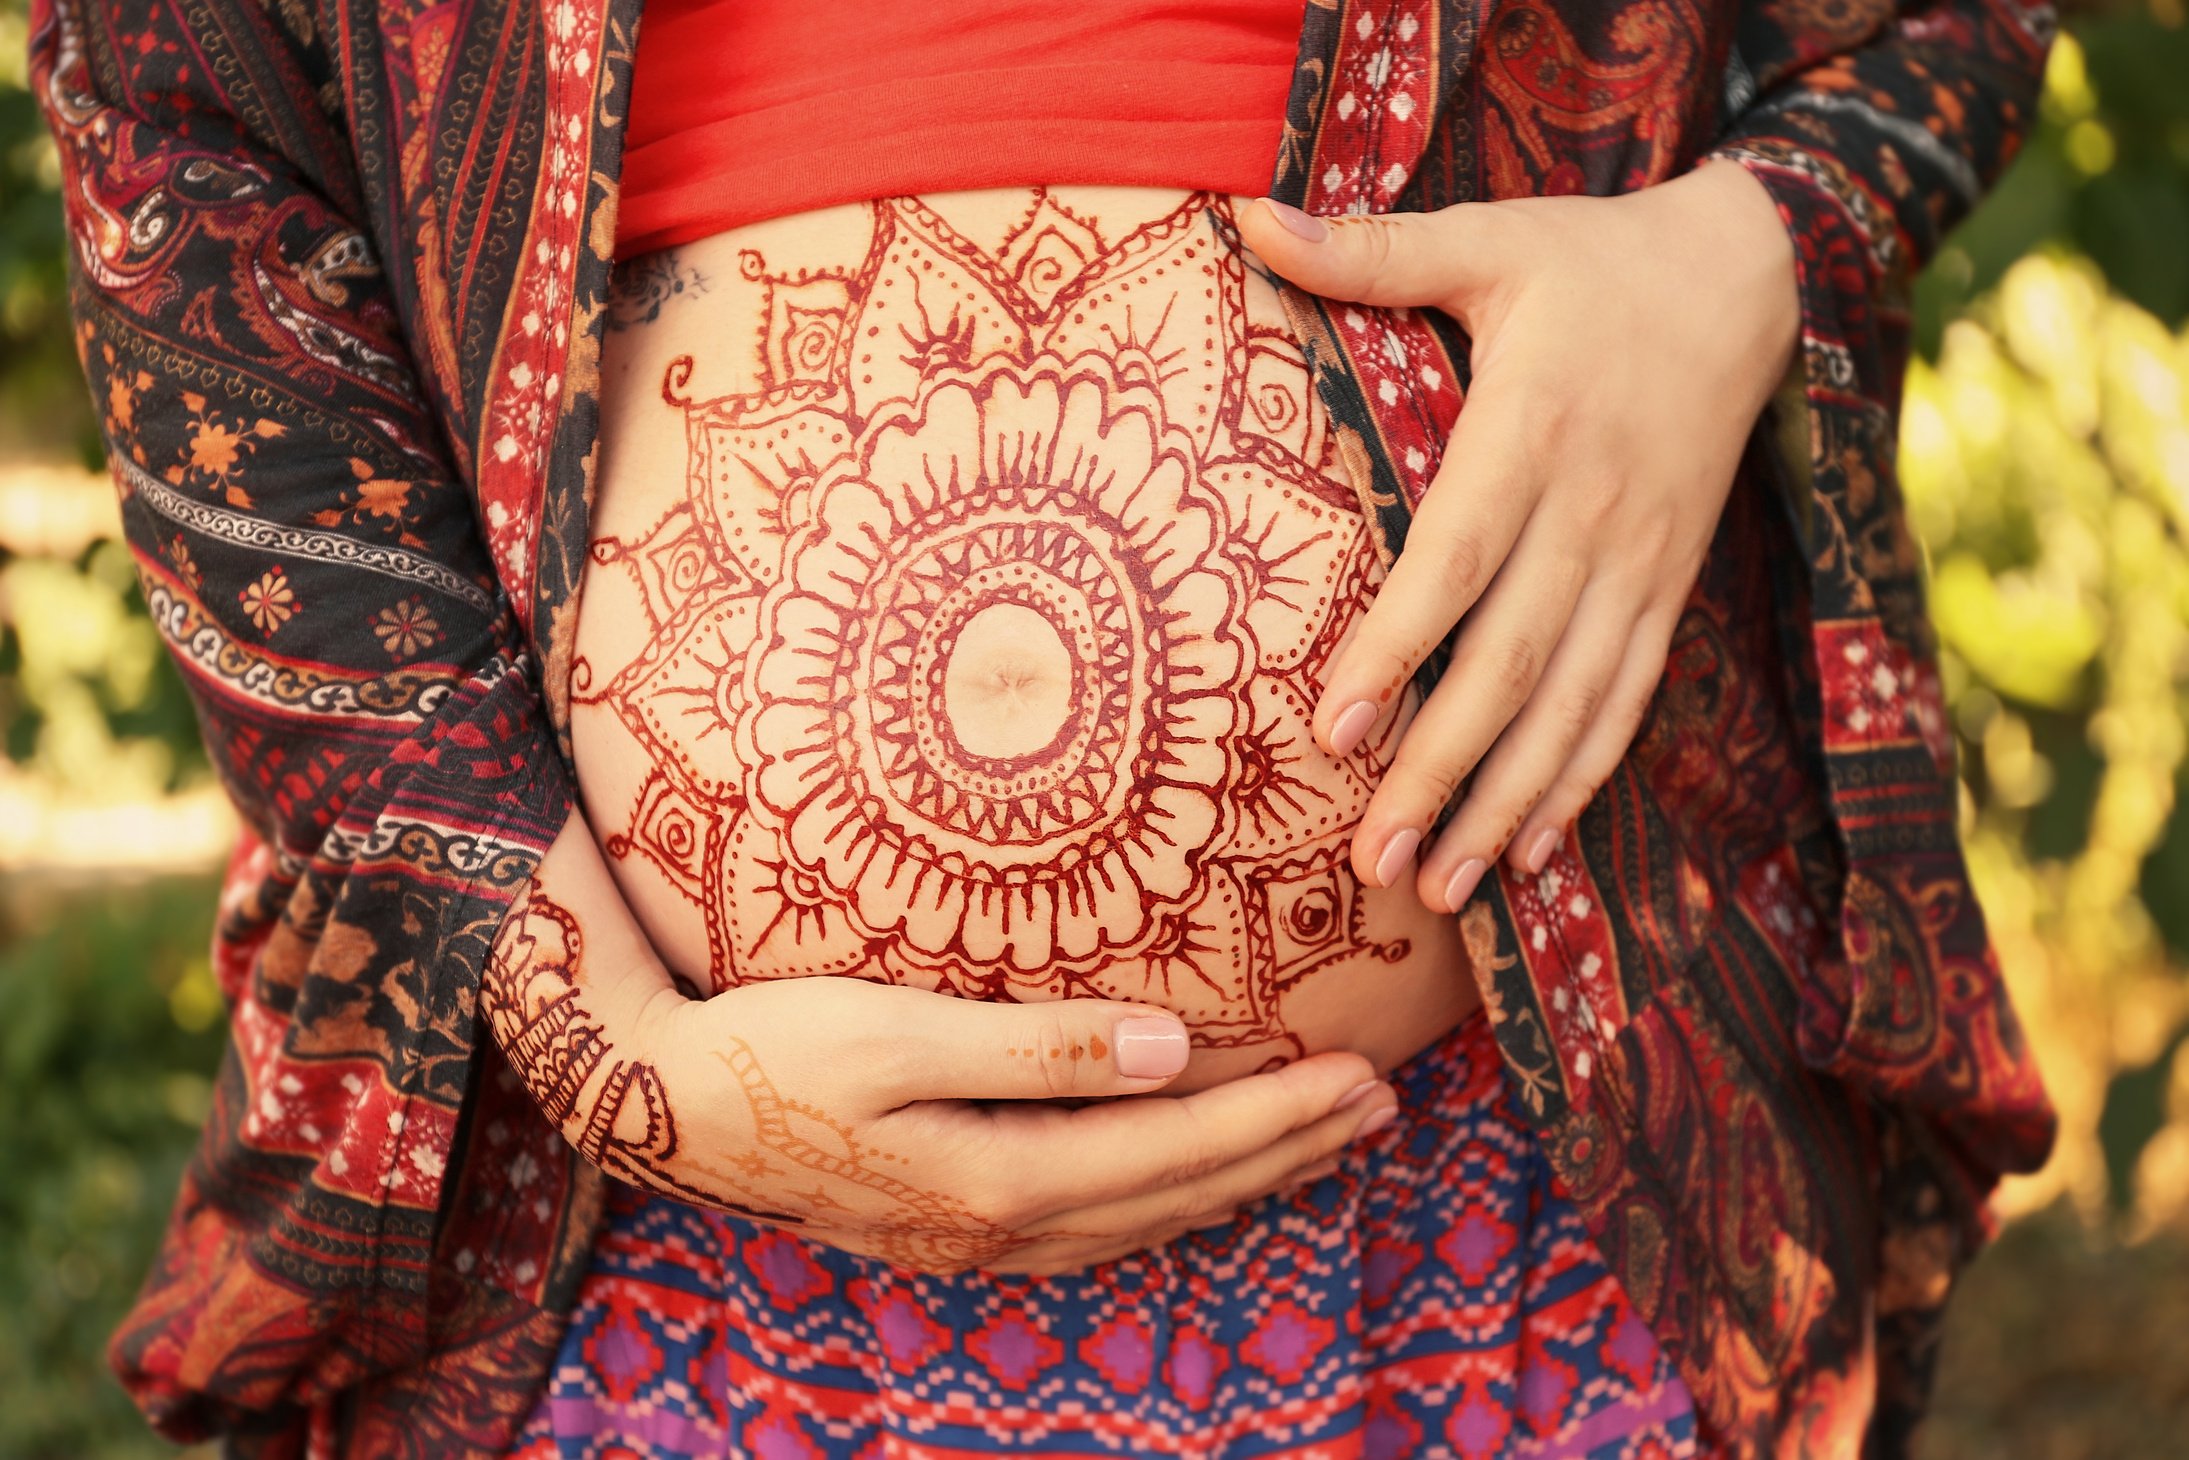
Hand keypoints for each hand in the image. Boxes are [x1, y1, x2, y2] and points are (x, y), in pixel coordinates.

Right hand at [639, 977, 1390, 1275]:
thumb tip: (1169, 1050)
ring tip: (1317, 1141)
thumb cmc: (769, 1048)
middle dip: (1287, 1150)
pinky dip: (1167, 1202)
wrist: (657, 1105)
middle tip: (1380, 1105)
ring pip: (1145, 1218)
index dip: (1276, 1114)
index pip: (1177, 1151)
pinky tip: (1192, 1183)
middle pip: (1181, 1194)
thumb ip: (1036, 1046)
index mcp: (1000, 1179)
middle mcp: (1002, 1227)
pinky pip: (1096, 1226)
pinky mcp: (951, 1230)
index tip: (1361, 1074)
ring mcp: (975, 1241)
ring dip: (1240, 1180)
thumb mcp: (896, 1032)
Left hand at [1236, 162, 1799, 910]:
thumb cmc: (1592, 261)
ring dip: (1503, 803)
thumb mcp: (1488, 236)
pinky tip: (1529, 851)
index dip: (1397, 647)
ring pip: (1571, 706)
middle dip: (1440, 769)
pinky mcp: (1669, 591)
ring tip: (1434, 888)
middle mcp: (1590, 515)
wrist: (1751, 276)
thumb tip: (1248, 215)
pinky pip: (1627, 701)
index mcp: (1531, 431)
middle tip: (1370, 859)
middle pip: (1510, 663)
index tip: (1334, 728)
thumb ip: (1372, 249)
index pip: (1456, 561)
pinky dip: (1581, 780)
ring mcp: (1640, 564)